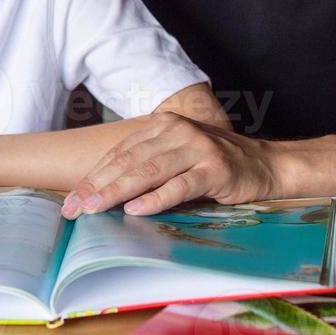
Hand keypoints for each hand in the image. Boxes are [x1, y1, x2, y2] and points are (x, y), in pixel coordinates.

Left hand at [60, 112, 280, 218]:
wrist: (264, 165)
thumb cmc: (211, 165)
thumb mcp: (175, 157)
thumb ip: (145, 166)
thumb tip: (101, 191)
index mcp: (163, 124)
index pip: (120, 153)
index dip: (93, 177)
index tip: (71, 199)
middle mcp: (178, 130)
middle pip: (129, 161)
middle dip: (97, 186)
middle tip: (74, 208)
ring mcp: (197, 147)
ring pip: (149, 171)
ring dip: (117, 192)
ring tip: (94, 209)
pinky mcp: (215, 168)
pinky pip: (179, 185)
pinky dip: (156, 199)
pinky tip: (135, 210)